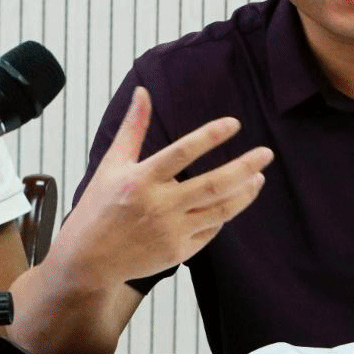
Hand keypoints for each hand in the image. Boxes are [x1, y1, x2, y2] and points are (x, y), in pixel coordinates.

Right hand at [53, 87, 272, 288]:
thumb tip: (143, 92)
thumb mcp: (111, 164)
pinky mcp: (178, 252)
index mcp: (141, 179)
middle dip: (245, 166)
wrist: (87, 261)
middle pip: (214, 184)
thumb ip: (133, 128)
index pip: (183, 152)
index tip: (235, 124)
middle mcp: (159, 205)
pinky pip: (210, 230)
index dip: (211, 136)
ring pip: (220, 210)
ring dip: (244, 192)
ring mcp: (171, 231)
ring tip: (258, 177)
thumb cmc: (99, 207)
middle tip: (266, 153)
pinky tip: (233, 201)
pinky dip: (224, 215)